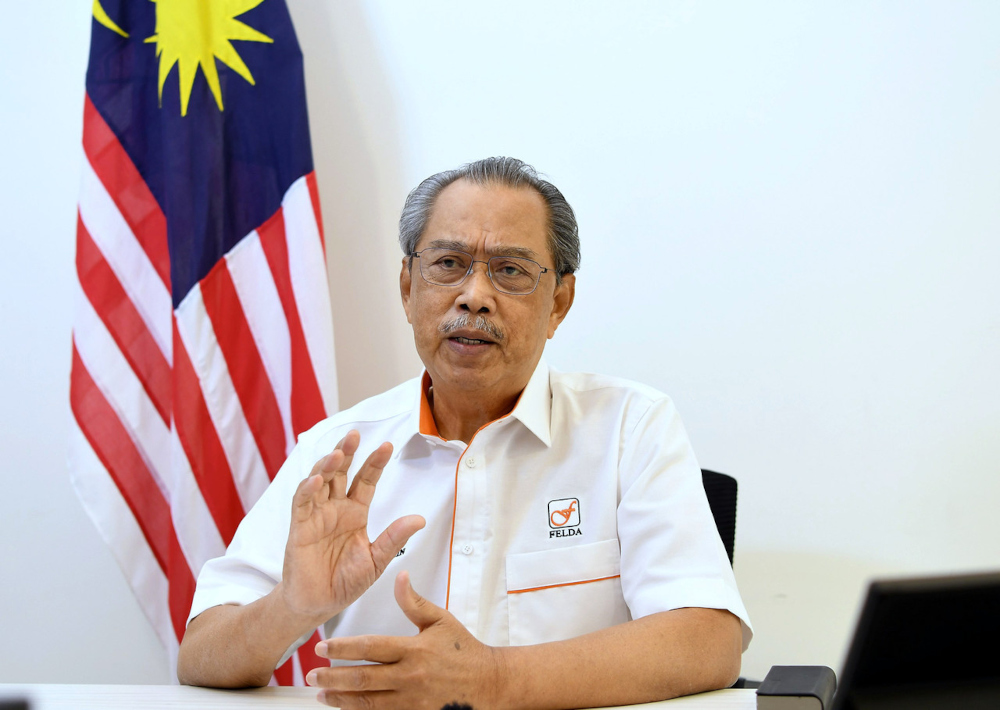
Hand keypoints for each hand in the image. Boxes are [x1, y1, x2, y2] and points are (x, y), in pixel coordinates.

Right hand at [279, 431, 424, 627]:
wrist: (319, 604)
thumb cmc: (346, 582)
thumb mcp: (377, 560)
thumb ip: (394, 538)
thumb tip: (420, 519)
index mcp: (356, 512)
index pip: (366, 480)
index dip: (375, 463)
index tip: (388, 446)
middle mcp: (336, 508)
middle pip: (341, 472)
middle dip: (348, 453)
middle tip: (355, 435)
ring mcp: (316, 515)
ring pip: (320, 481)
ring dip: (327, 465)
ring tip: (339, 453)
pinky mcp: (299, 527)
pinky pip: (302, 503)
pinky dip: (307, 490)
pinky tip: (317, 479)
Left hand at [307, 571, 507, 709]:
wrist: (489, 683)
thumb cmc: (465, 651)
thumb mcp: (441, 620)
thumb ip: (414, 601)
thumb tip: (399, 576)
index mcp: (414, 649)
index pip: (371, 647)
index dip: (344, 648)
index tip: (324, 648)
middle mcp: (410, 676)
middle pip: (363, 678)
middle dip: (333, 677)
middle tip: (312, 674)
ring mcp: (412, 700)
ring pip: (369, 702)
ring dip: (342, 698)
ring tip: (322, 694)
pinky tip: (348, 709)